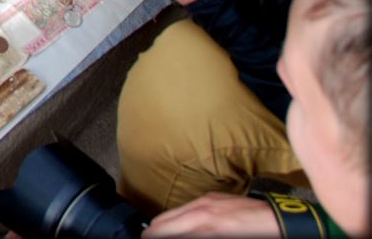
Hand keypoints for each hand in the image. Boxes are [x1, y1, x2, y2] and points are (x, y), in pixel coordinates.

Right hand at [143, 193, 278, 236]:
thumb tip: (180, 234)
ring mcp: (206, 201)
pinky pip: (186, 208)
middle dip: (153, 232)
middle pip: (160, 222)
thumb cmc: (256, 235)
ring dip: (165, 226)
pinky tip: (184, 227)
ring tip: (164, 235)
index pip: (161, 230)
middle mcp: (199, 210)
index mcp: (201, 225)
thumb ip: (193, 235)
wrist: (281, 223)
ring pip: (172, 214)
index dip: (151, 237)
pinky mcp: (213, 197)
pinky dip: (179, 219)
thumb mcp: (217, 237)